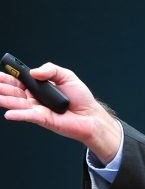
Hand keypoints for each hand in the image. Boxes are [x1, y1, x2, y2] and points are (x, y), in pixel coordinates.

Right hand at [0, 62, 121, 163]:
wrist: (91, 115)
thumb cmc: (80, 98)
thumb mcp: (67, 76)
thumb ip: (51, 69)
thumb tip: (34, 72)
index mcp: (38, 87)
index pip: (19, 80)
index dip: (8, 76)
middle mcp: (35, 98)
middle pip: (14, 91)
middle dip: (2, 87)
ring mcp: (37, 109)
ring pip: (18, 103)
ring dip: (5, 99)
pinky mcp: (43, 119)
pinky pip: (29, 116)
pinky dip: (19, 115)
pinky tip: (9, 113)